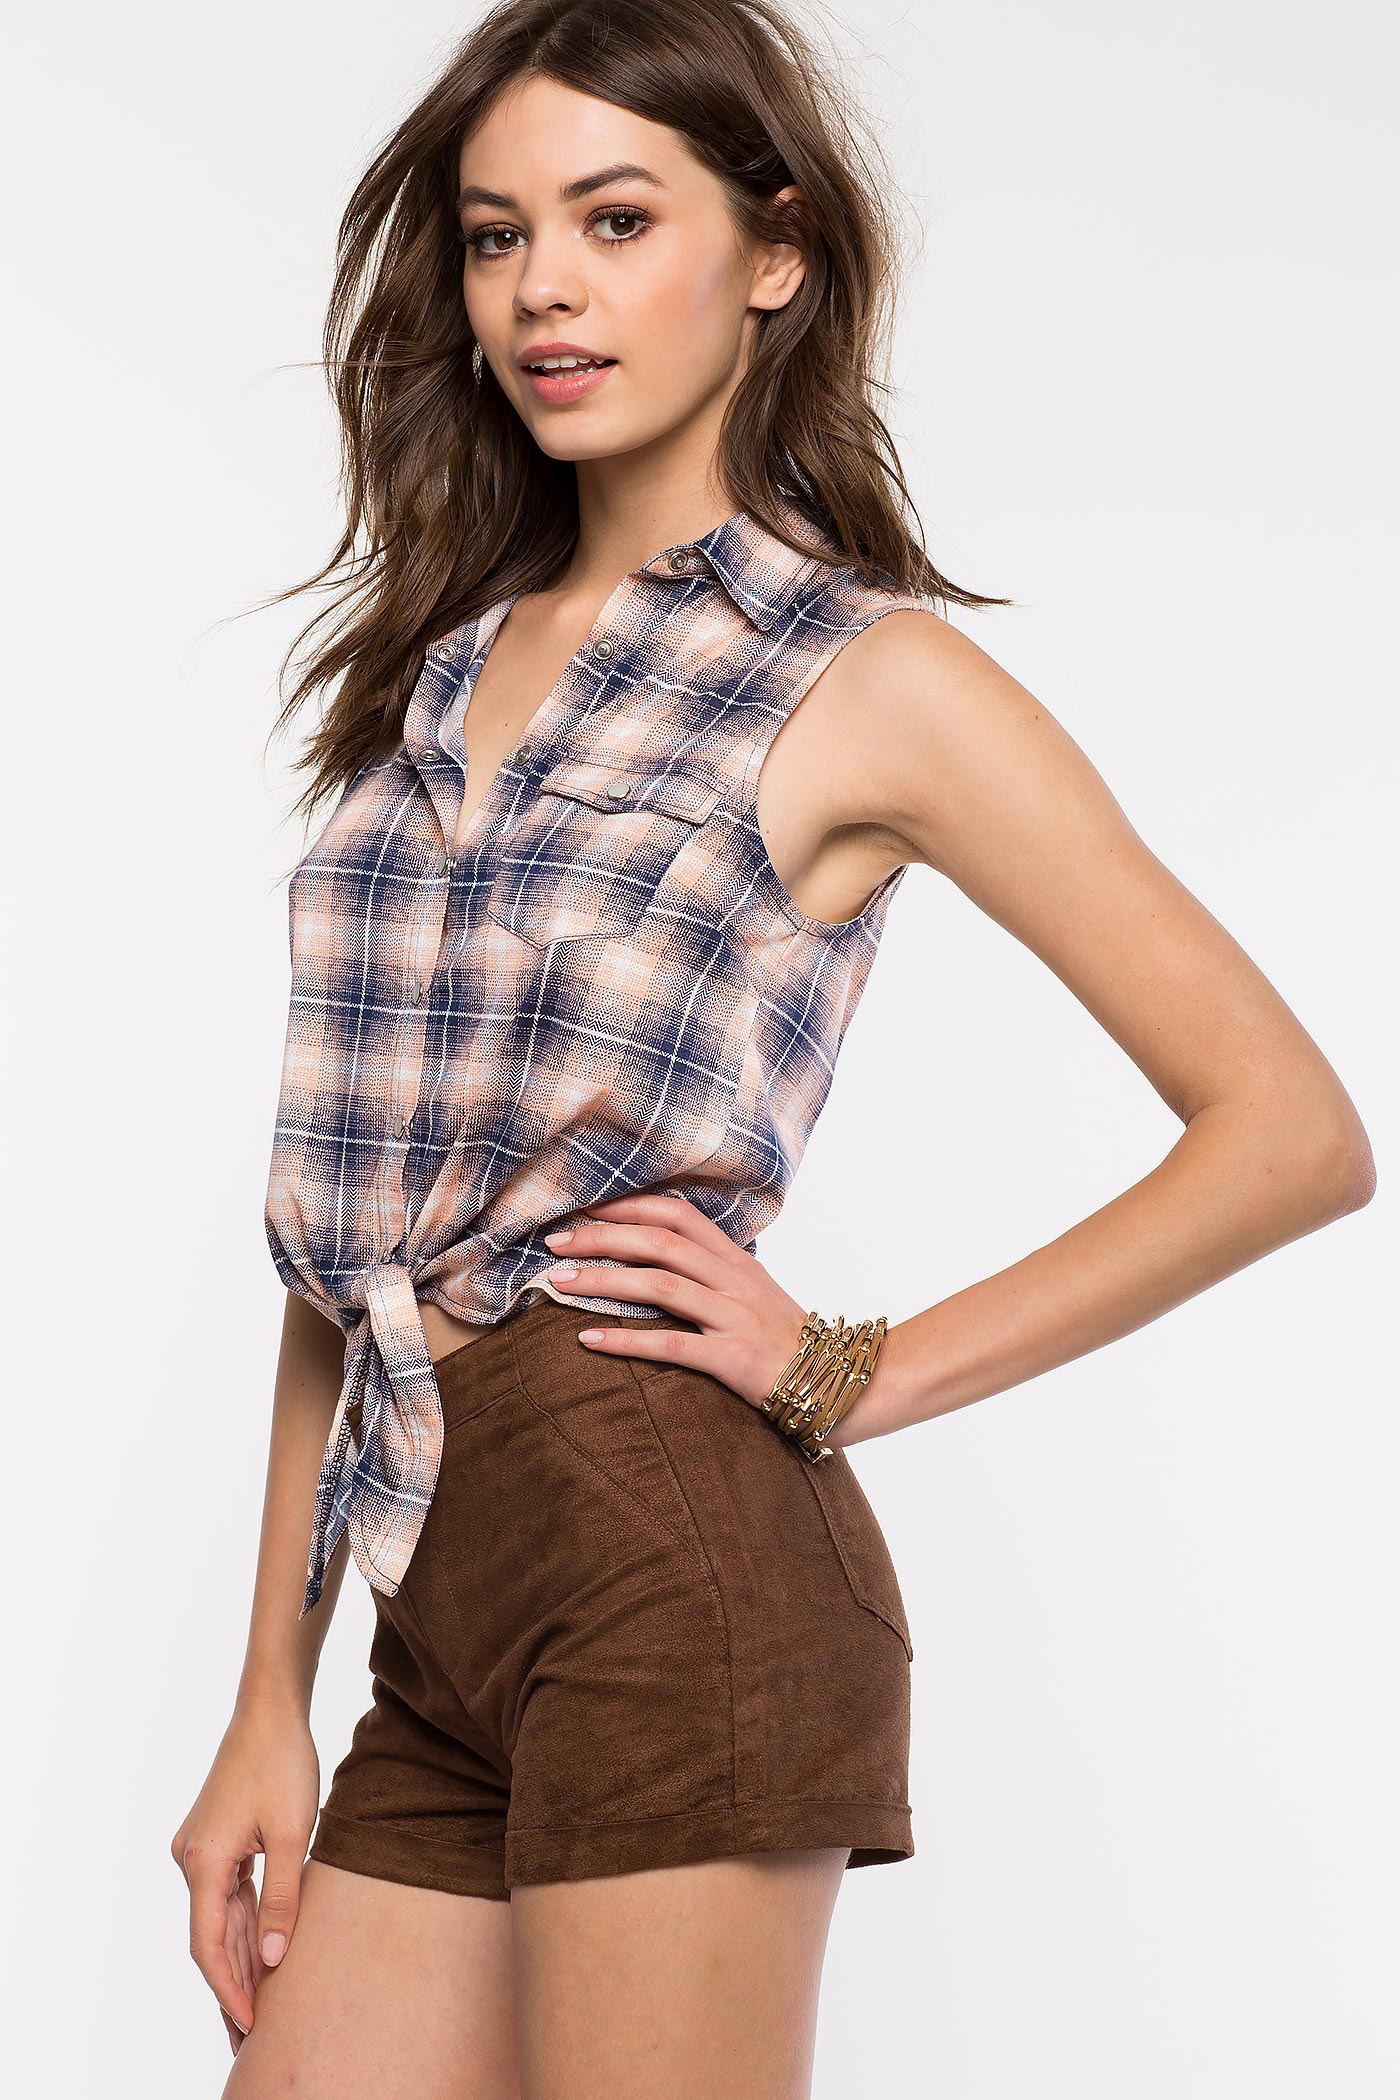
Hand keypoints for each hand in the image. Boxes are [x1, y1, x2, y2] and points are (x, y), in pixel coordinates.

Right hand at [169, 1696, 320, 2055]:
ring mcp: (201, 1850)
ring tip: (260, 2008)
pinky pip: (228, 1896)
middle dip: (232, 1986)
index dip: (228, 1989)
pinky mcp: (216, 1842)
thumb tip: (272, 1961)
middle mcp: (192, 1859)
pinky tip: (261, 1956)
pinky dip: (244, 1926)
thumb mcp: (293, 1834)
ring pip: (219, 1919)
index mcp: (204, 1861)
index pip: (208, 1945)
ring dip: (238, 1960)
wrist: (270, 1710)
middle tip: (253, 2037)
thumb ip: (283, 1899)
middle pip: (210, 1938)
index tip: (250, 2026)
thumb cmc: (283, 1762)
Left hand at [542, 1192, 808, 1409]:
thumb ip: (711, 1269)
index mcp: (736, 1259)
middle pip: (659, 1242)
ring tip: (559, 1283)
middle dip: (601, 1237)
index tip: (583, 1209)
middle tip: (555, 1241)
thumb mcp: (752, 1291)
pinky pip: (671, 1346)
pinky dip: (626, 1340)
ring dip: (604, 1281)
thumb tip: (656, 1253)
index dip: (627, 1206)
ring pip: (660, 1286)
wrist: (838, 1382)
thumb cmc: (783, 1338)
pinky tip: (589, 1339)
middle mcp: (734, 1280)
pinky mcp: (733, 1359)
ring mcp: (735, 1318)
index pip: (677, 1214)